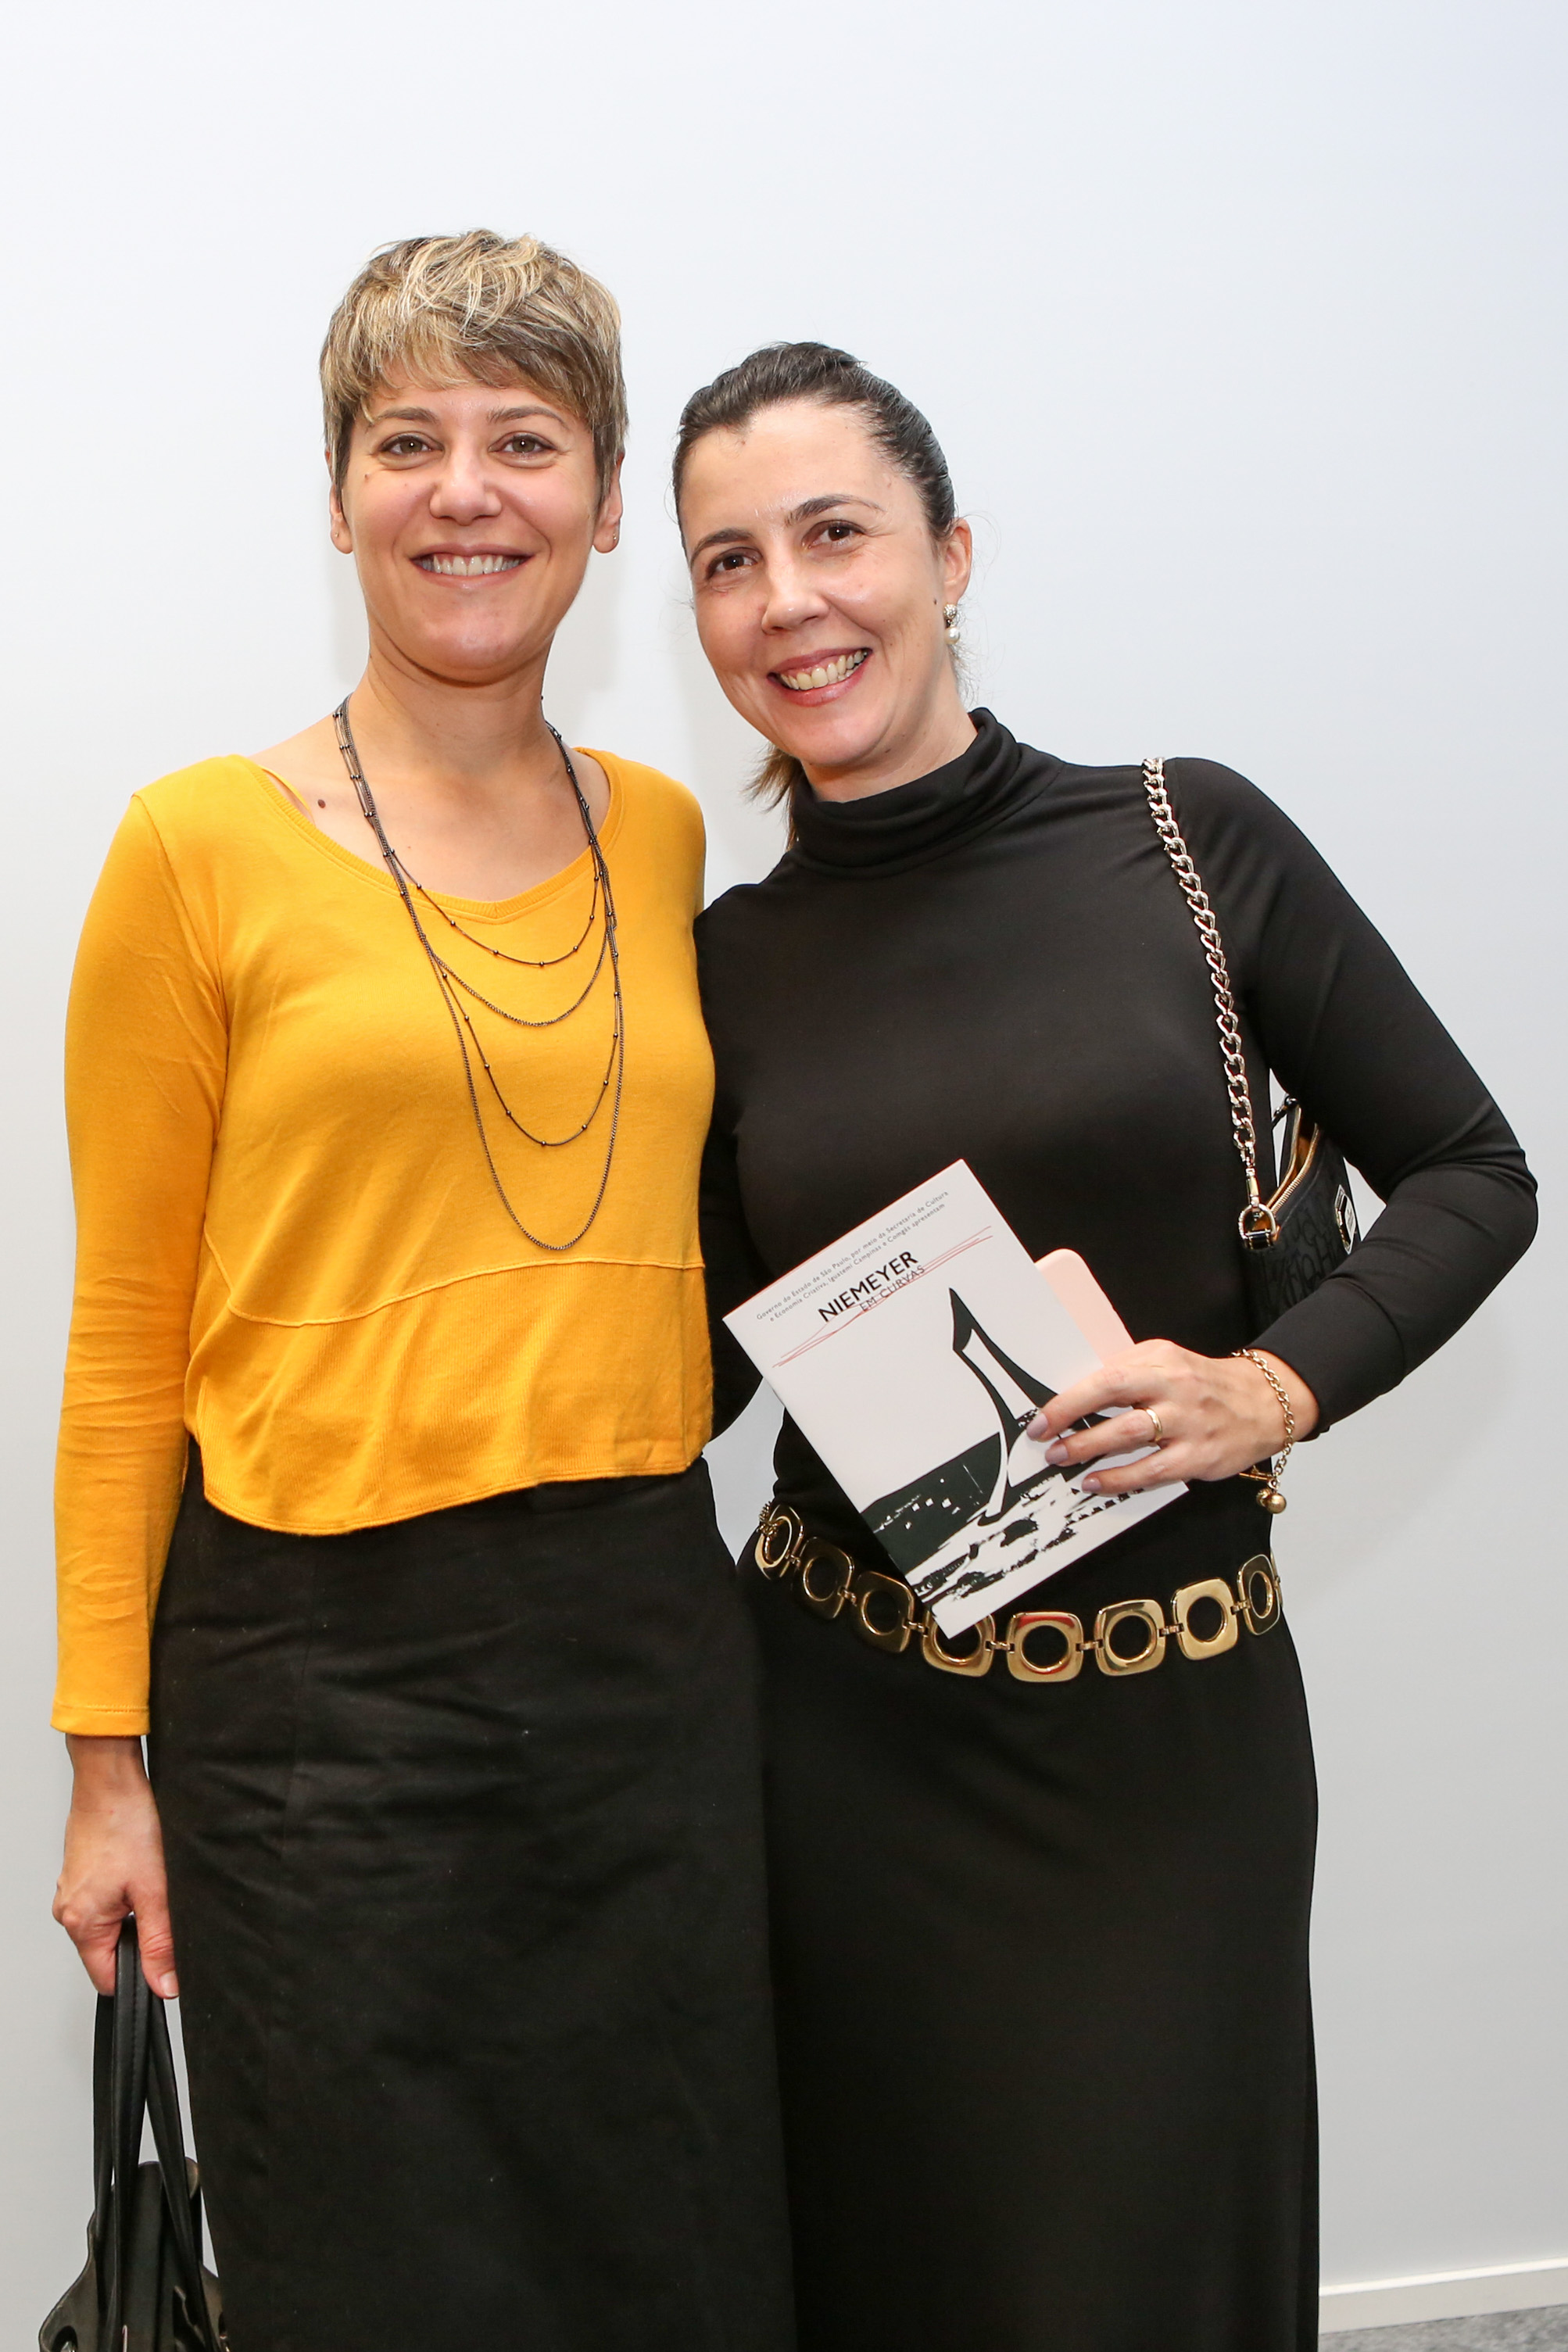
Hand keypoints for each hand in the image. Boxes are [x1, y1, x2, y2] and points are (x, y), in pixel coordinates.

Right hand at [54, 1735, 177, 1997]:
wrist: (111, 1779)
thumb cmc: (126, 1824)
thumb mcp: (154, 1890)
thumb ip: (160, 1942)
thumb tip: (164, 1983)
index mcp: (80, 1923)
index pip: (107, 1978)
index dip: (138, 1976)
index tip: (162, 1959)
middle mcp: (68, 1911)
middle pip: (108, 1952)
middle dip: (138, 1938)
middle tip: (158, 1904)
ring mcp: (72, 1891)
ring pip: (109, 1924)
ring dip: (133, 1913)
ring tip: (146, 1881)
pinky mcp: (80, 1874)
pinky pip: (104, 1901)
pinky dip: (125, 1893)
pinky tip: (138, 1869)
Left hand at [1028, 1340, 1318, 1497]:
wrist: (1263, 1402)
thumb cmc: (1204, 1383)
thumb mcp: (1167, 1361)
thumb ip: (1127, 1371)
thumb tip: (1076, 1392)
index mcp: (1161, 1361)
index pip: (1107, 1375)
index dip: (1070, 1399)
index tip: (1043, 1416)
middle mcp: (1175, 1388)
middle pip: (1114, 1399)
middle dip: (1072, 1422)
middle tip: (1045, 1440)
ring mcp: (1189, 1423)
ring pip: (1130, 1437)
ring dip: (1089, 1450)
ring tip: (1063, 1460)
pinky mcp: (1200, 1456)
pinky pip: (1152, 1471)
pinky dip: (1119, 1479)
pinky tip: (1096, 1482)